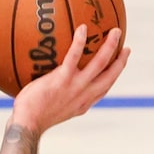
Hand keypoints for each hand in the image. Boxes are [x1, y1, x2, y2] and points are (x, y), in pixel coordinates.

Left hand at [12, 25, 129, 132]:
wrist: (27, 124)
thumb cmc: (33, 117)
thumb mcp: (52, 109)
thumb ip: (59, 98)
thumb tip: (53, 87)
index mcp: (84, 102)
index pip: (105, 87)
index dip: (115, 75)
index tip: (121, 63)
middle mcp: (85, 94)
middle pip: (111, 74)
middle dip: (121, 60)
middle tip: (126, 46)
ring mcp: (76, 86)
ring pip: (101, 62)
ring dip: (110, 46)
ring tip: (115, 31)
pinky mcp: (63, 79)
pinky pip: (74, 56)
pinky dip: (80, 41)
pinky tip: (82, 28)